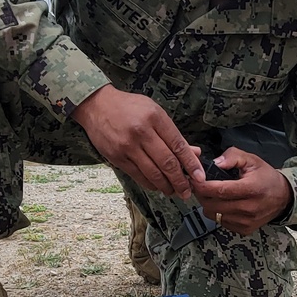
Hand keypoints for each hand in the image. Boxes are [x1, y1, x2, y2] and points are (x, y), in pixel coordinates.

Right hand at [72, 85, 202, 198]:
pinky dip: (150, 184)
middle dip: (180, 181)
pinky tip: (157, 186)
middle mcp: (142, 132)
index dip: (191, 164)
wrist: (96, 105)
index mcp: (155, 118)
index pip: (178, 145)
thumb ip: (173, 134)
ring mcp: (128, 146)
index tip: (200, 177)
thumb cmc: (128, 107)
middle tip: (188, 191)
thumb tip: (194, 153)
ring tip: (174, 191)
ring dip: (166, 186)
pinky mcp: (117, 157)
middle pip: (167, 163)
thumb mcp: (154, 112)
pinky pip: (138, 175)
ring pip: (153, 173)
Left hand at [191, 147, 291, 234]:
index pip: (221, 190)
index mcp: (251, 189)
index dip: (203, 185)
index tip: (195, 180)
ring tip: (211, 194)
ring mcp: (247, 221)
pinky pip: (221, 223)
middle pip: (213, 205)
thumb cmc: (266, 177)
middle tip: (200, 186)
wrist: (283, 196)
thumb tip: (216, 163)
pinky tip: (222, 204)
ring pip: (214, 215)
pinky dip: (217, 213)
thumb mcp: (252, 160)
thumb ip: (233, 157)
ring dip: (208, 204)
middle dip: (202, 194)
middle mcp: (249, 208)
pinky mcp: (245, 229)